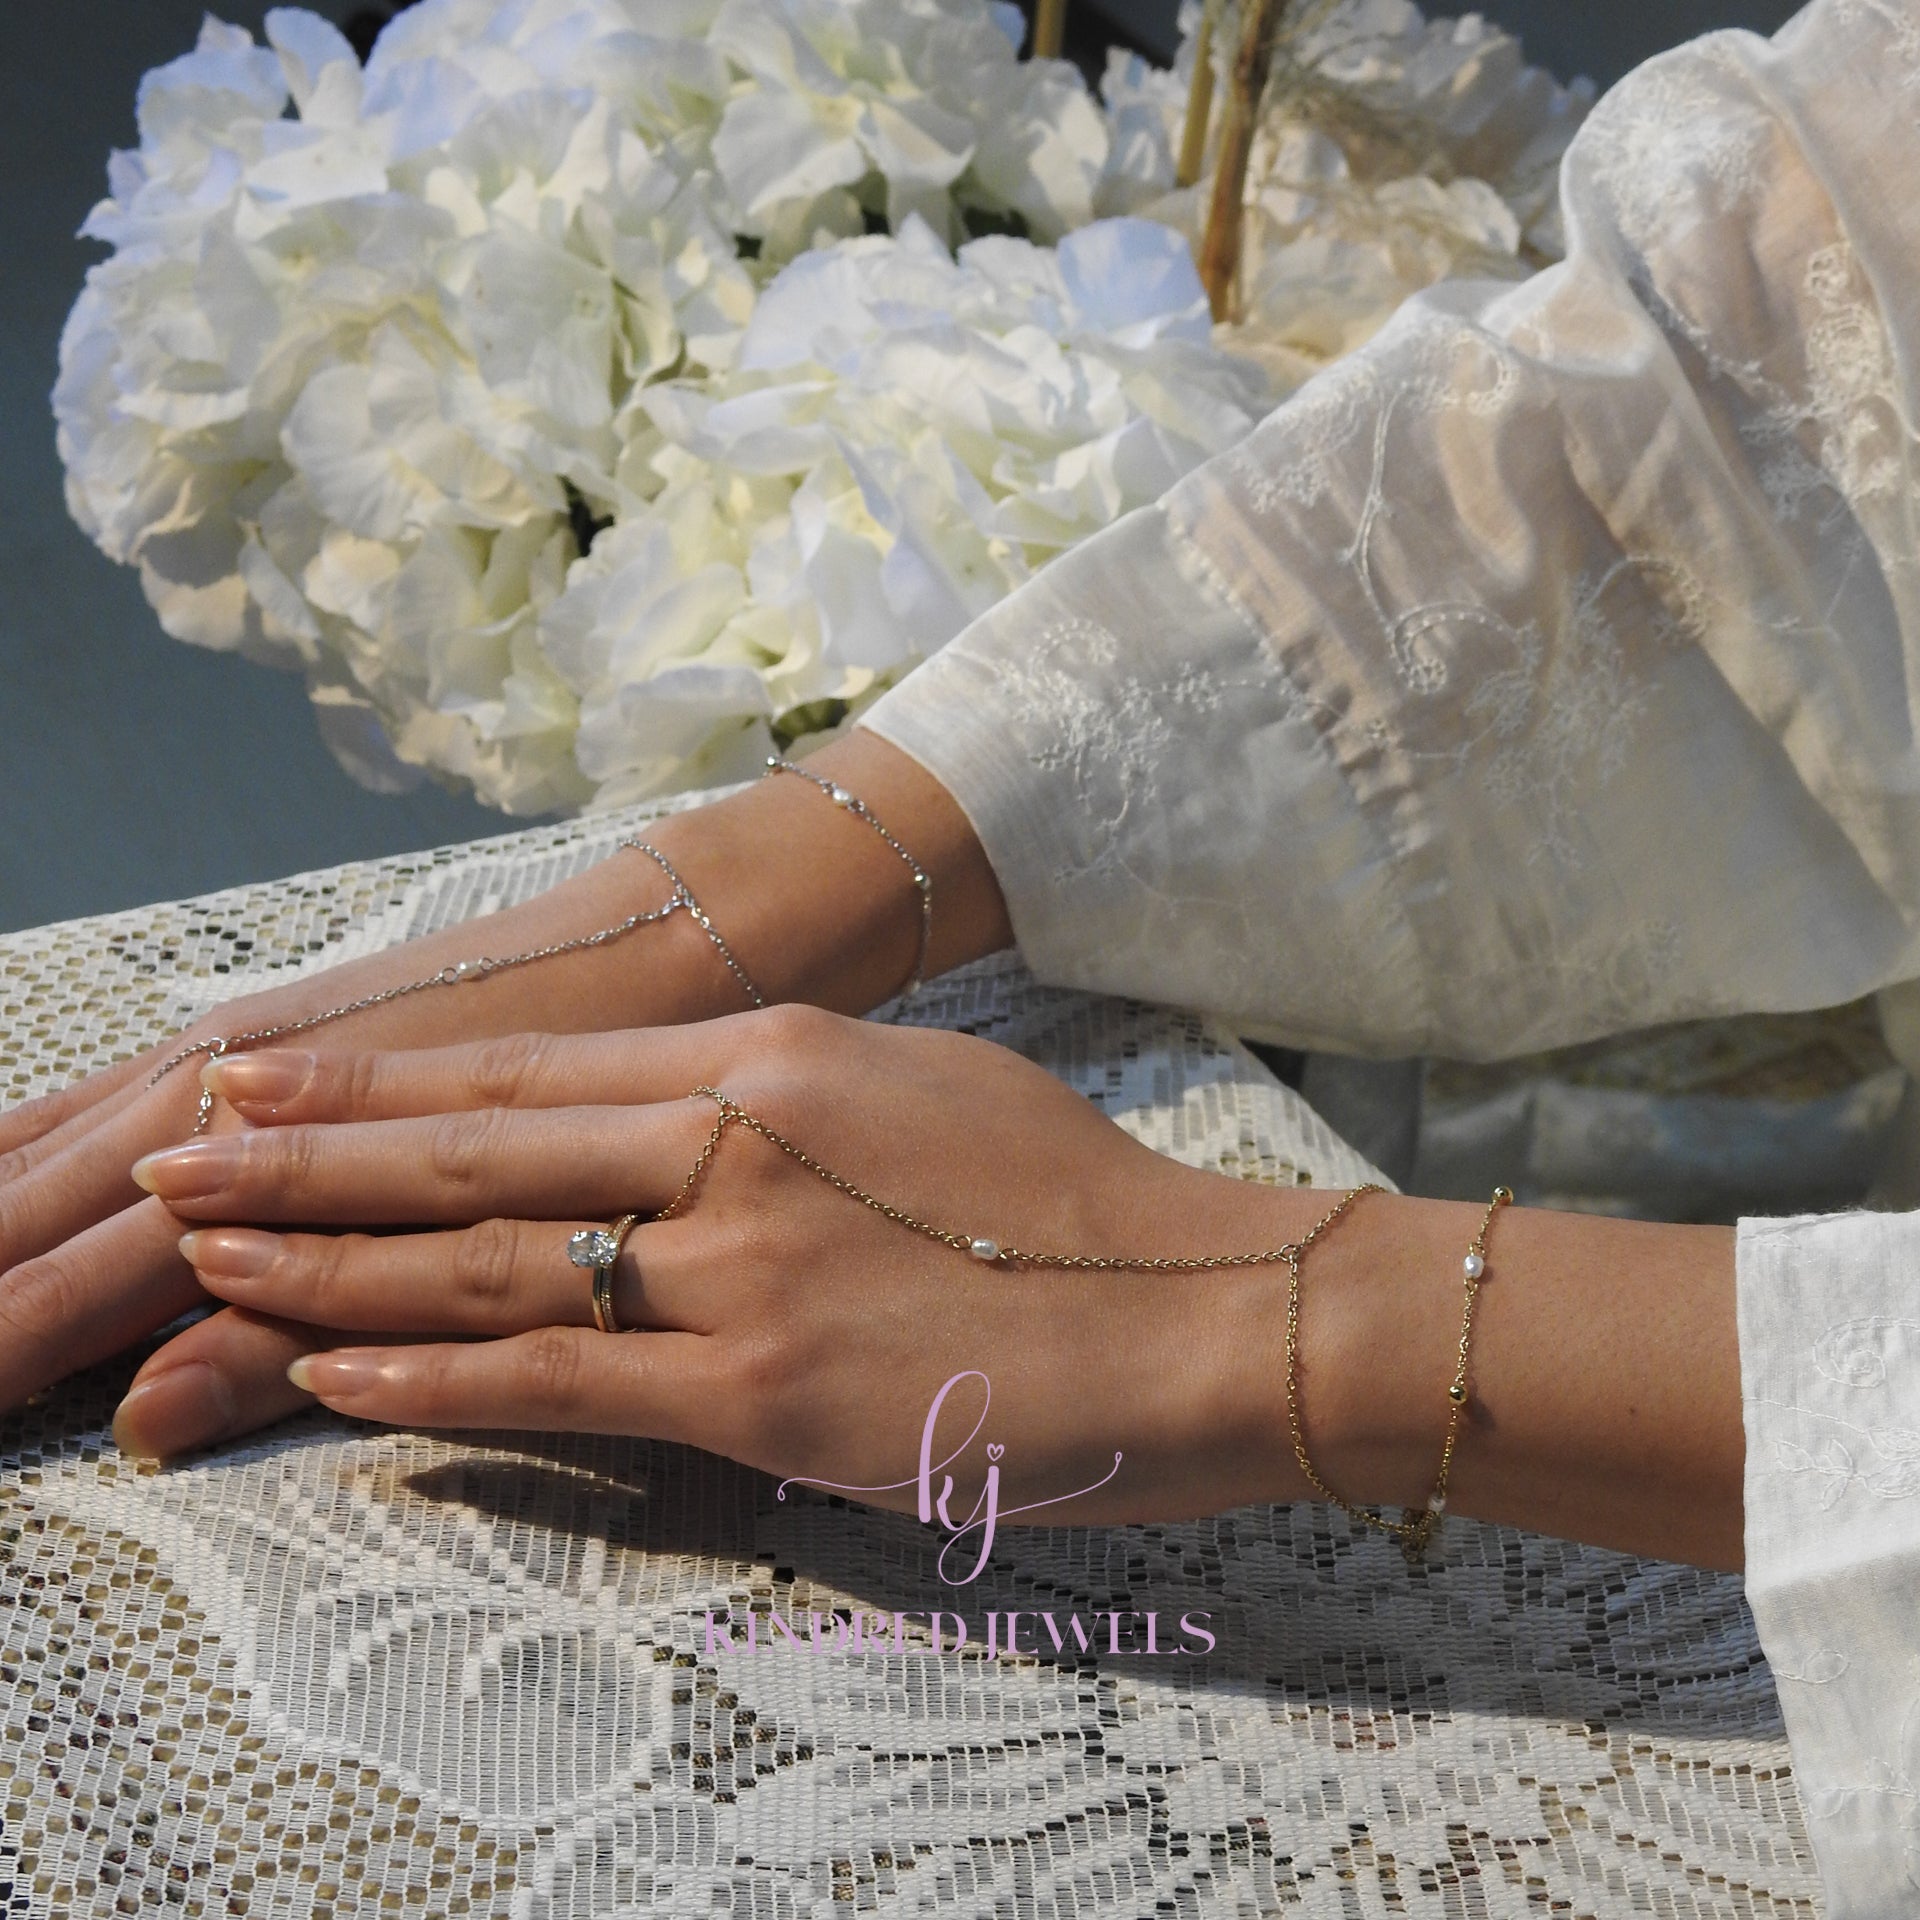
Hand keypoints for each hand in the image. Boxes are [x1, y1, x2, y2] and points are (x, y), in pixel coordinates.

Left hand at [131, 1008, 1333, 1525]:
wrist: (1198, 1302)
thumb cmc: (1068, 1191)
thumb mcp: (909, 1086)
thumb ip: (771, 1098)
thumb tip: (663, 1128)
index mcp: (772, 1054)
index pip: (529, 1069)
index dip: (379, 1078)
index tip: (261, 1076)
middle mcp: (736, 1142)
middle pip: (475, 1155)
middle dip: (307, 1160)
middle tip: (181, 1159)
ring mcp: (744, 1270)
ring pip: (490, 1269)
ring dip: (334, 1269)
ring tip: (213, 1261)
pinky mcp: (768, 1394)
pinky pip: (565, 1383)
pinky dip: (436, 1382)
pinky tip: (339, 1373)